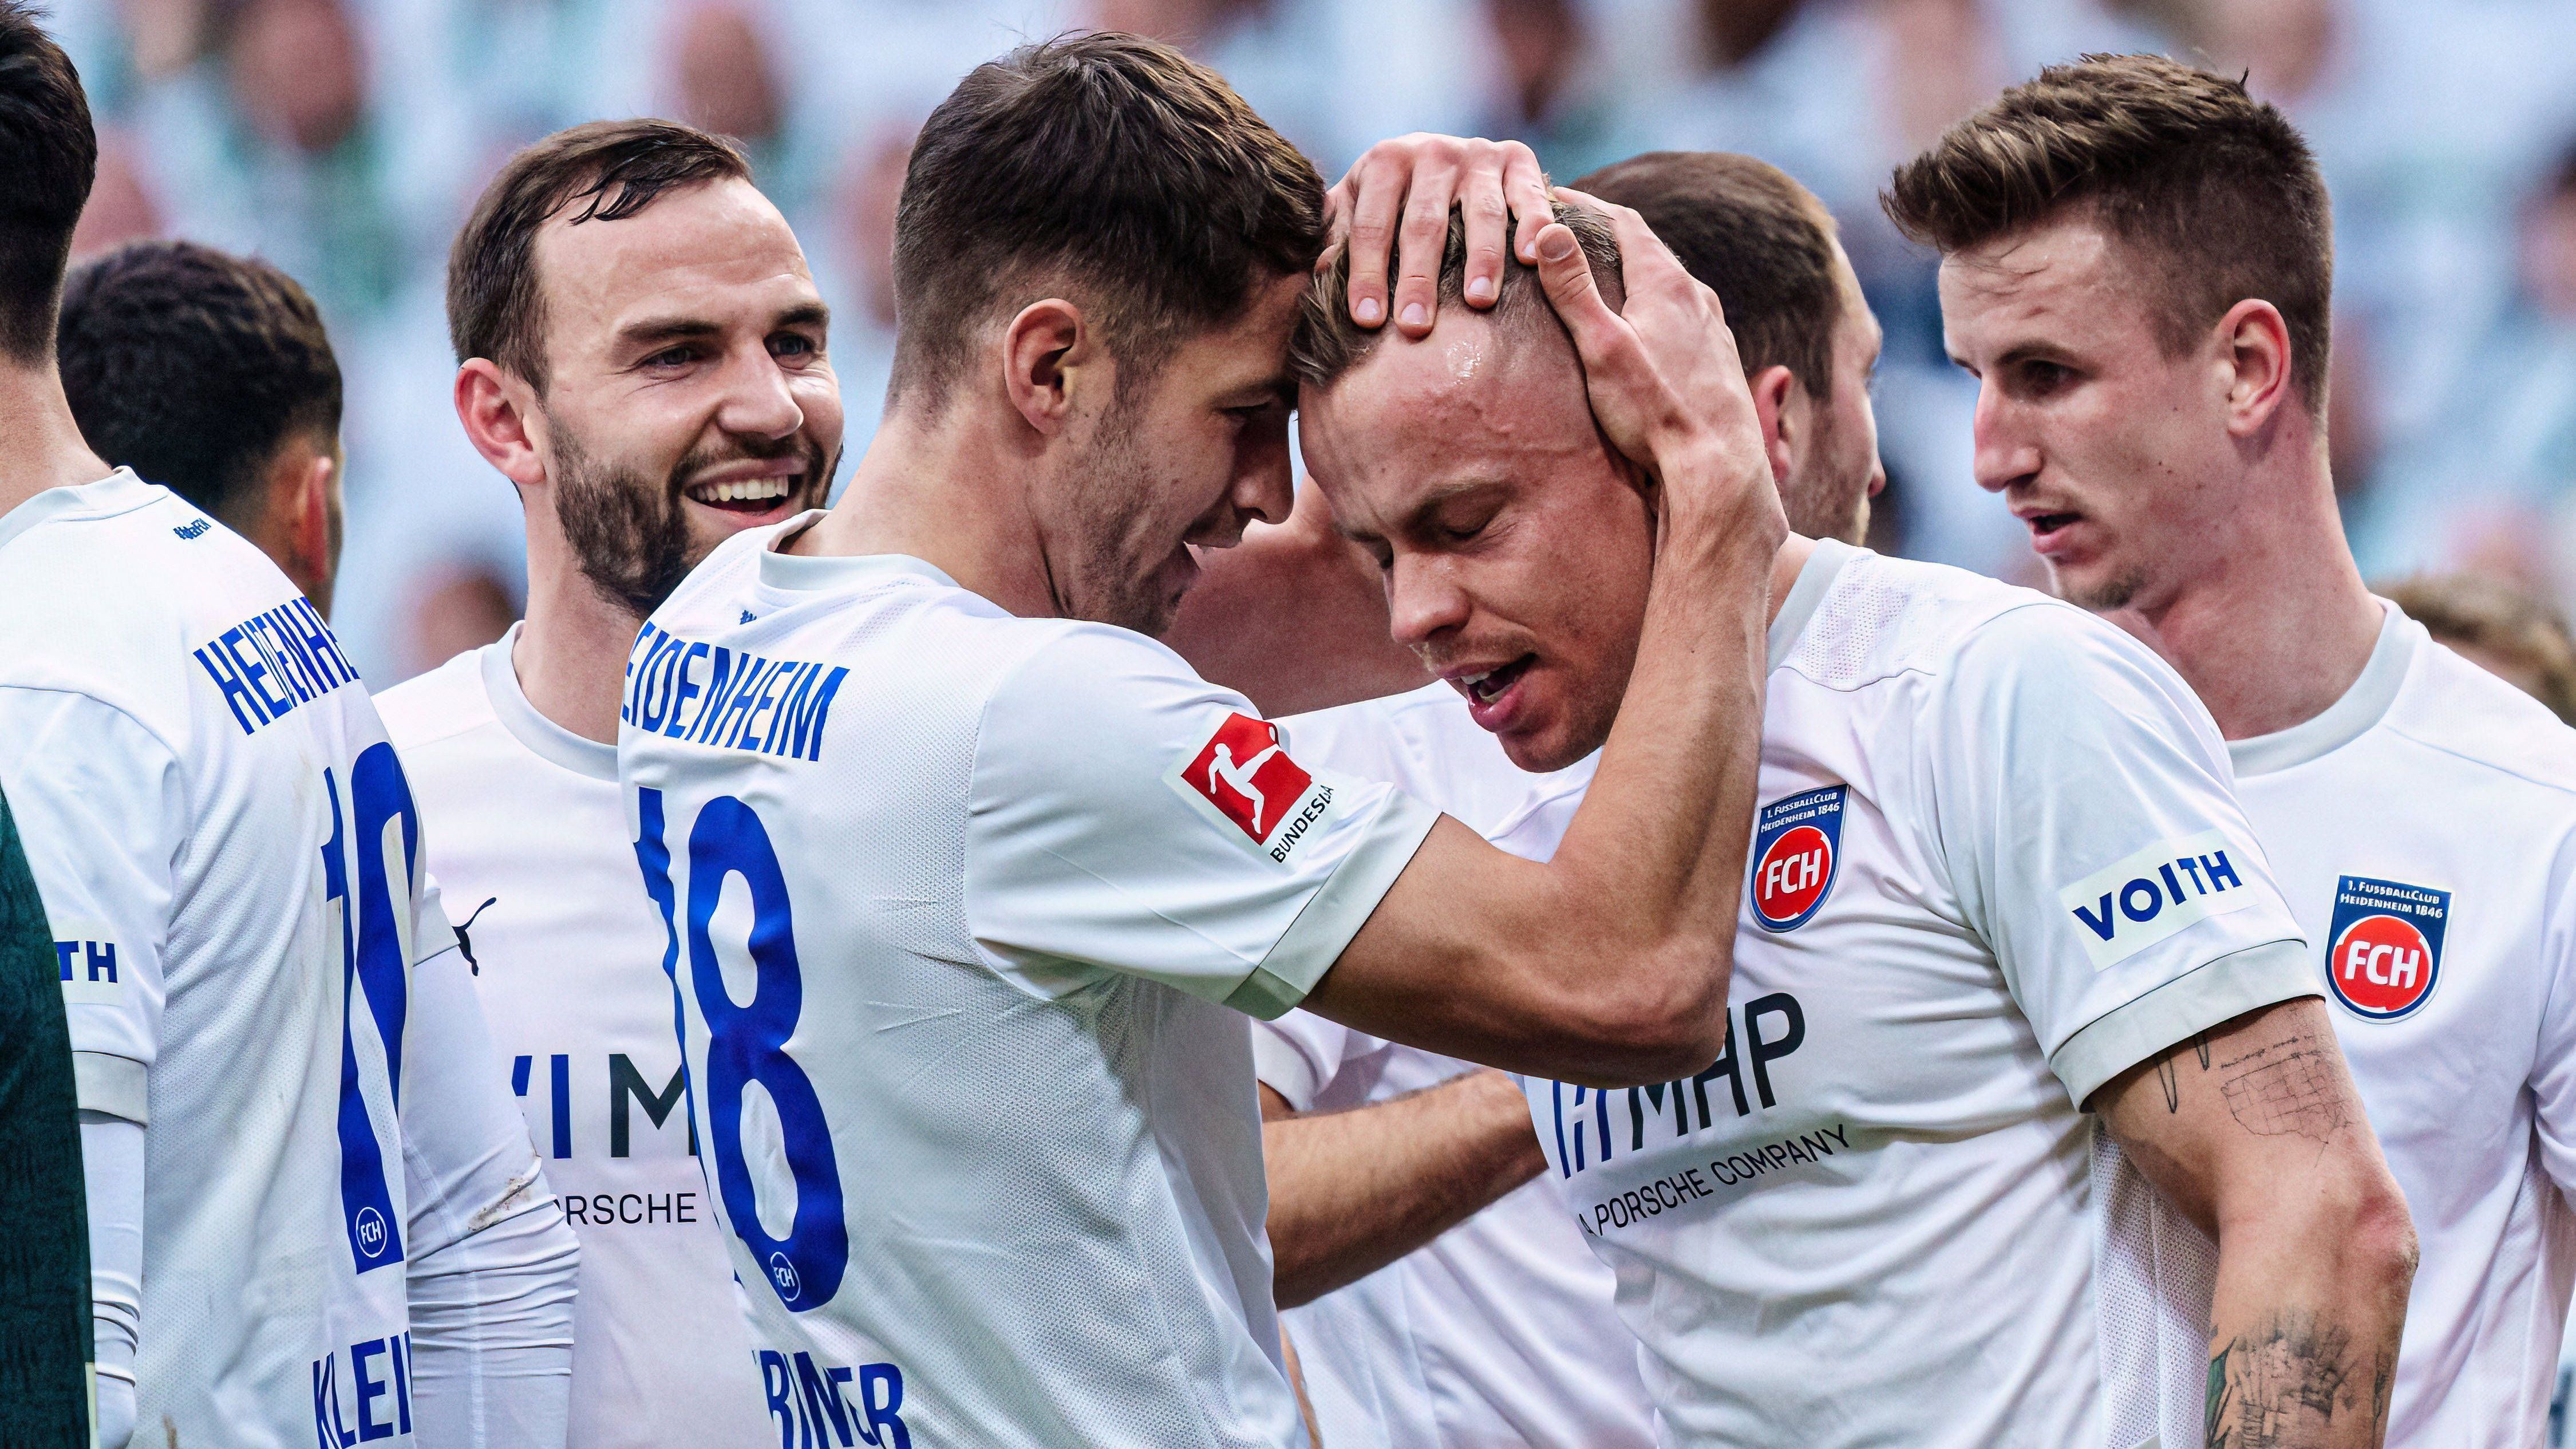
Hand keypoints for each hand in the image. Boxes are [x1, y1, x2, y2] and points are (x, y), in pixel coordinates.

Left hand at [1324, 134, 1551, 337]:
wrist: (1443, 157)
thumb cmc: (1390, 201)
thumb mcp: (1354, 208)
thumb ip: (1334, 237)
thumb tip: (1318, 276)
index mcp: (1383, 161)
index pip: (1371, 225)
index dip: (1367, 273)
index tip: (1367, 320)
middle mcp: (1431, 151)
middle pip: (1423, 223)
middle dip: (1418, 278)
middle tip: (1415, 326)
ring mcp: (1476, 154)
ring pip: (1479, 212)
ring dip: (1481, 258)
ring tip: (1477, 302)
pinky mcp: (1517, 158)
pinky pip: (1527, 194)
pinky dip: (1532, 223)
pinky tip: (1530, 258)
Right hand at [1533, 188, 1782, 550]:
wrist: (1717, 465)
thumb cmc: (1653, 411)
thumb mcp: (1601, 347)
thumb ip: (1573, 289)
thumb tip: (1548, 230)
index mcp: (1665, 283)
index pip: (1622, 222)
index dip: (1586, 207)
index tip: (1553, 199)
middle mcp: (1695, 295)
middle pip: (1647, 248)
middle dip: (1607, 236)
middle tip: (1570, 233)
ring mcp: (1712, 325)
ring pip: (1668, 282)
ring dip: (1633, 272)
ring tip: (1601, 277)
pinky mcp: (1718, 355)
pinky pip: (1683, 313)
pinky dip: (1654, 305)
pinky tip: (1642, 327)